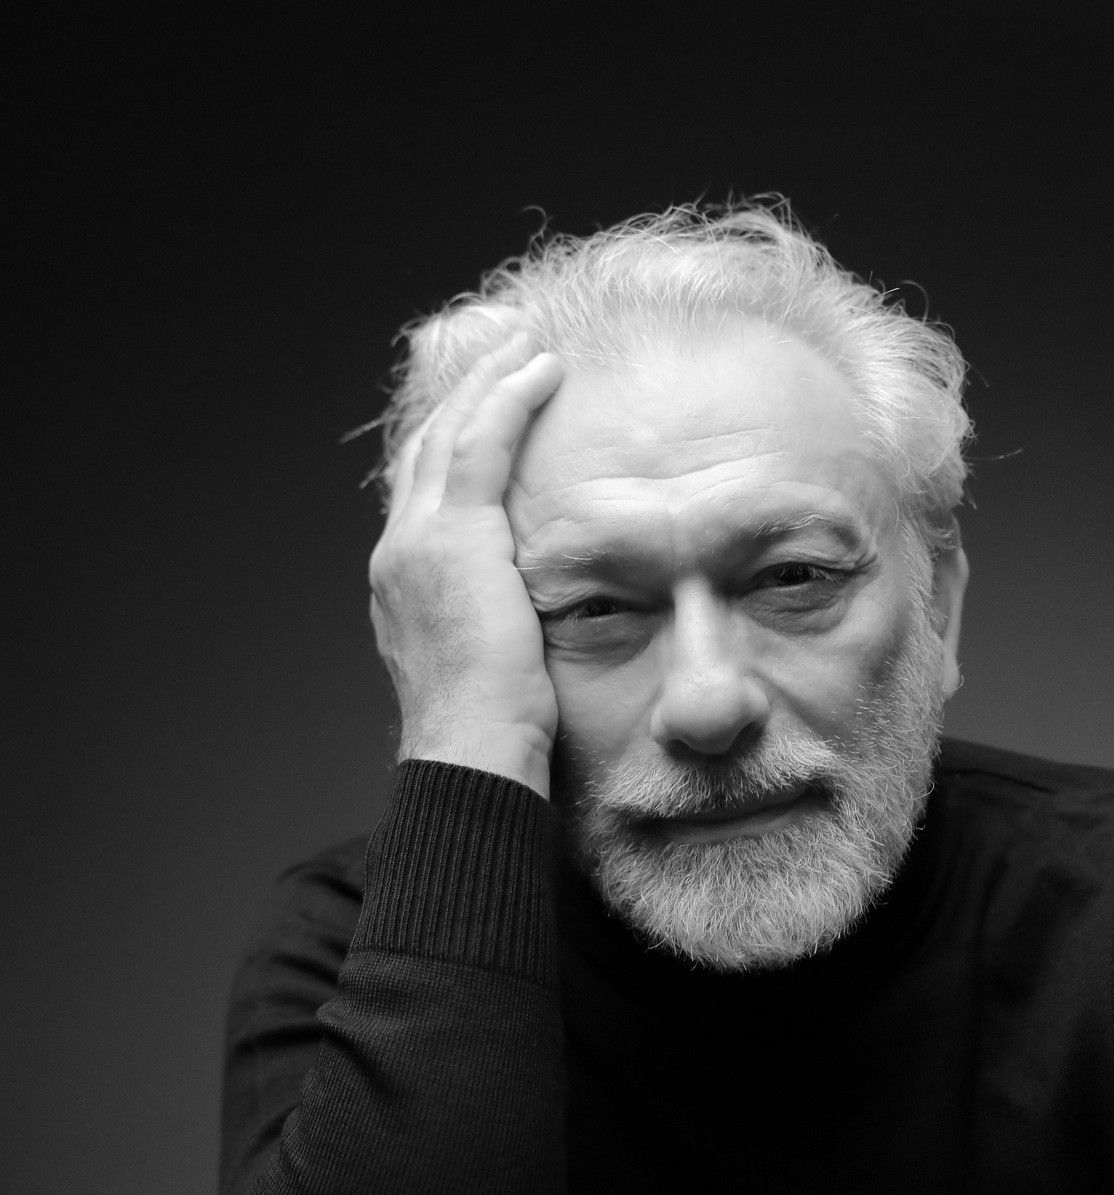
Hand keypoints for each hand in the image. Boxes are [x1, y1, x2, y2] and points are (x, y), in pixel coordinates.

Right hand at [368, 333, 565, 796]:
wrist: (473, 756)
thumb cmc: (495, 731)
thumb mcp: (491, 662)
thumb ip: (500, 620)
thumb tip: (535, 613)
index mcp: (404, 581)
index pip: (425, 487)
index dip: (453, 436)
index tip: (486, 402)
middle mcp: (398, 553)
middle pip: (427, 446)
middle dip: (466, 392)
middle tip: (504, 348)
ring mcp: (418, 544)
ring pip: (450, 433)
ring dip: (490, 381)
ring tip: (527, 344)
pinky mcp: (455, 541)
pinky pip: (480, 447)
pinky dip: (508, 400)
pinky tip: (540, 371)